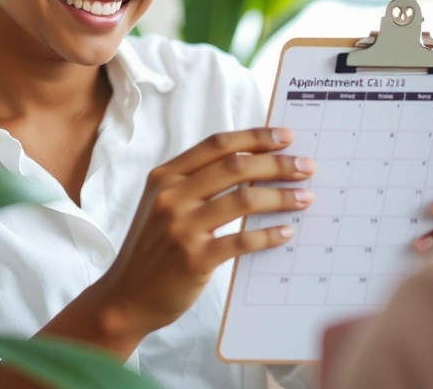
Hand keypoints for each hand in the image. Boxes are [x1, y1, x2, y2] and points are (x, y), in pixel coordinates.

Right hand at [94, 127, 314, 338]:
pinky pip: (242, 240)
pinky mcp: (194, 259)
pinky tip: (286, 232)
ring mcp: (182, 227)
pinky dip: (269, 235)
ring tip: (305, 197)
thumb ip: (197, 182)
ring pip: (244, 200)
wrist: (126, 296)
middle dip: (278, 164)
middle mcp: (171, 196)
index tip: (285, 136)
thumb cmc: (153, 247)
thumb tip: (253, 166)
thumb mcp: (163, 203)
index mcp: (165, 176)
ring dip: (281, 197)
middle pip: (236, 167)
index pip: (217, 144)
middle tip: (306, 167)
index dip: (255, 137)